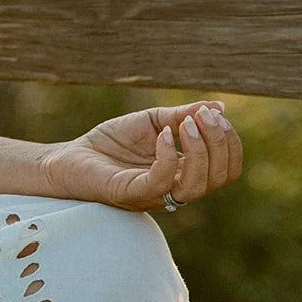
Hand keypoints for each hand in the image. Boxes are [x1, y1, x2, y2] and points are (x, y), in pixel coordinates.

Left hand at [38, 101, 241, 212]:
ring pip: (197, 186)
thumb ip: (183, 115)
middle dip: (219, 142)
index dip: (230, 142)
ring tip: (183, 123)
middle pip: (219, 177)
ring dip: (199, 150)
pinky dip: (168, 157)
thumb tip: (218, 106)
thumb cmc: (112, 142)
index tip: (215, 113)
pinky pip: (161, 183)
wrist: (70, 156)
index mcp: (186, 172)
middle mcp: (177, 188)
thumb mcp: (153, 121)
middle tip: (203, 115)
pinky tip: (163, 135)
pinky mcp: (131, 194)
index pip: (228, 169)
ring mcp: (155, 195)